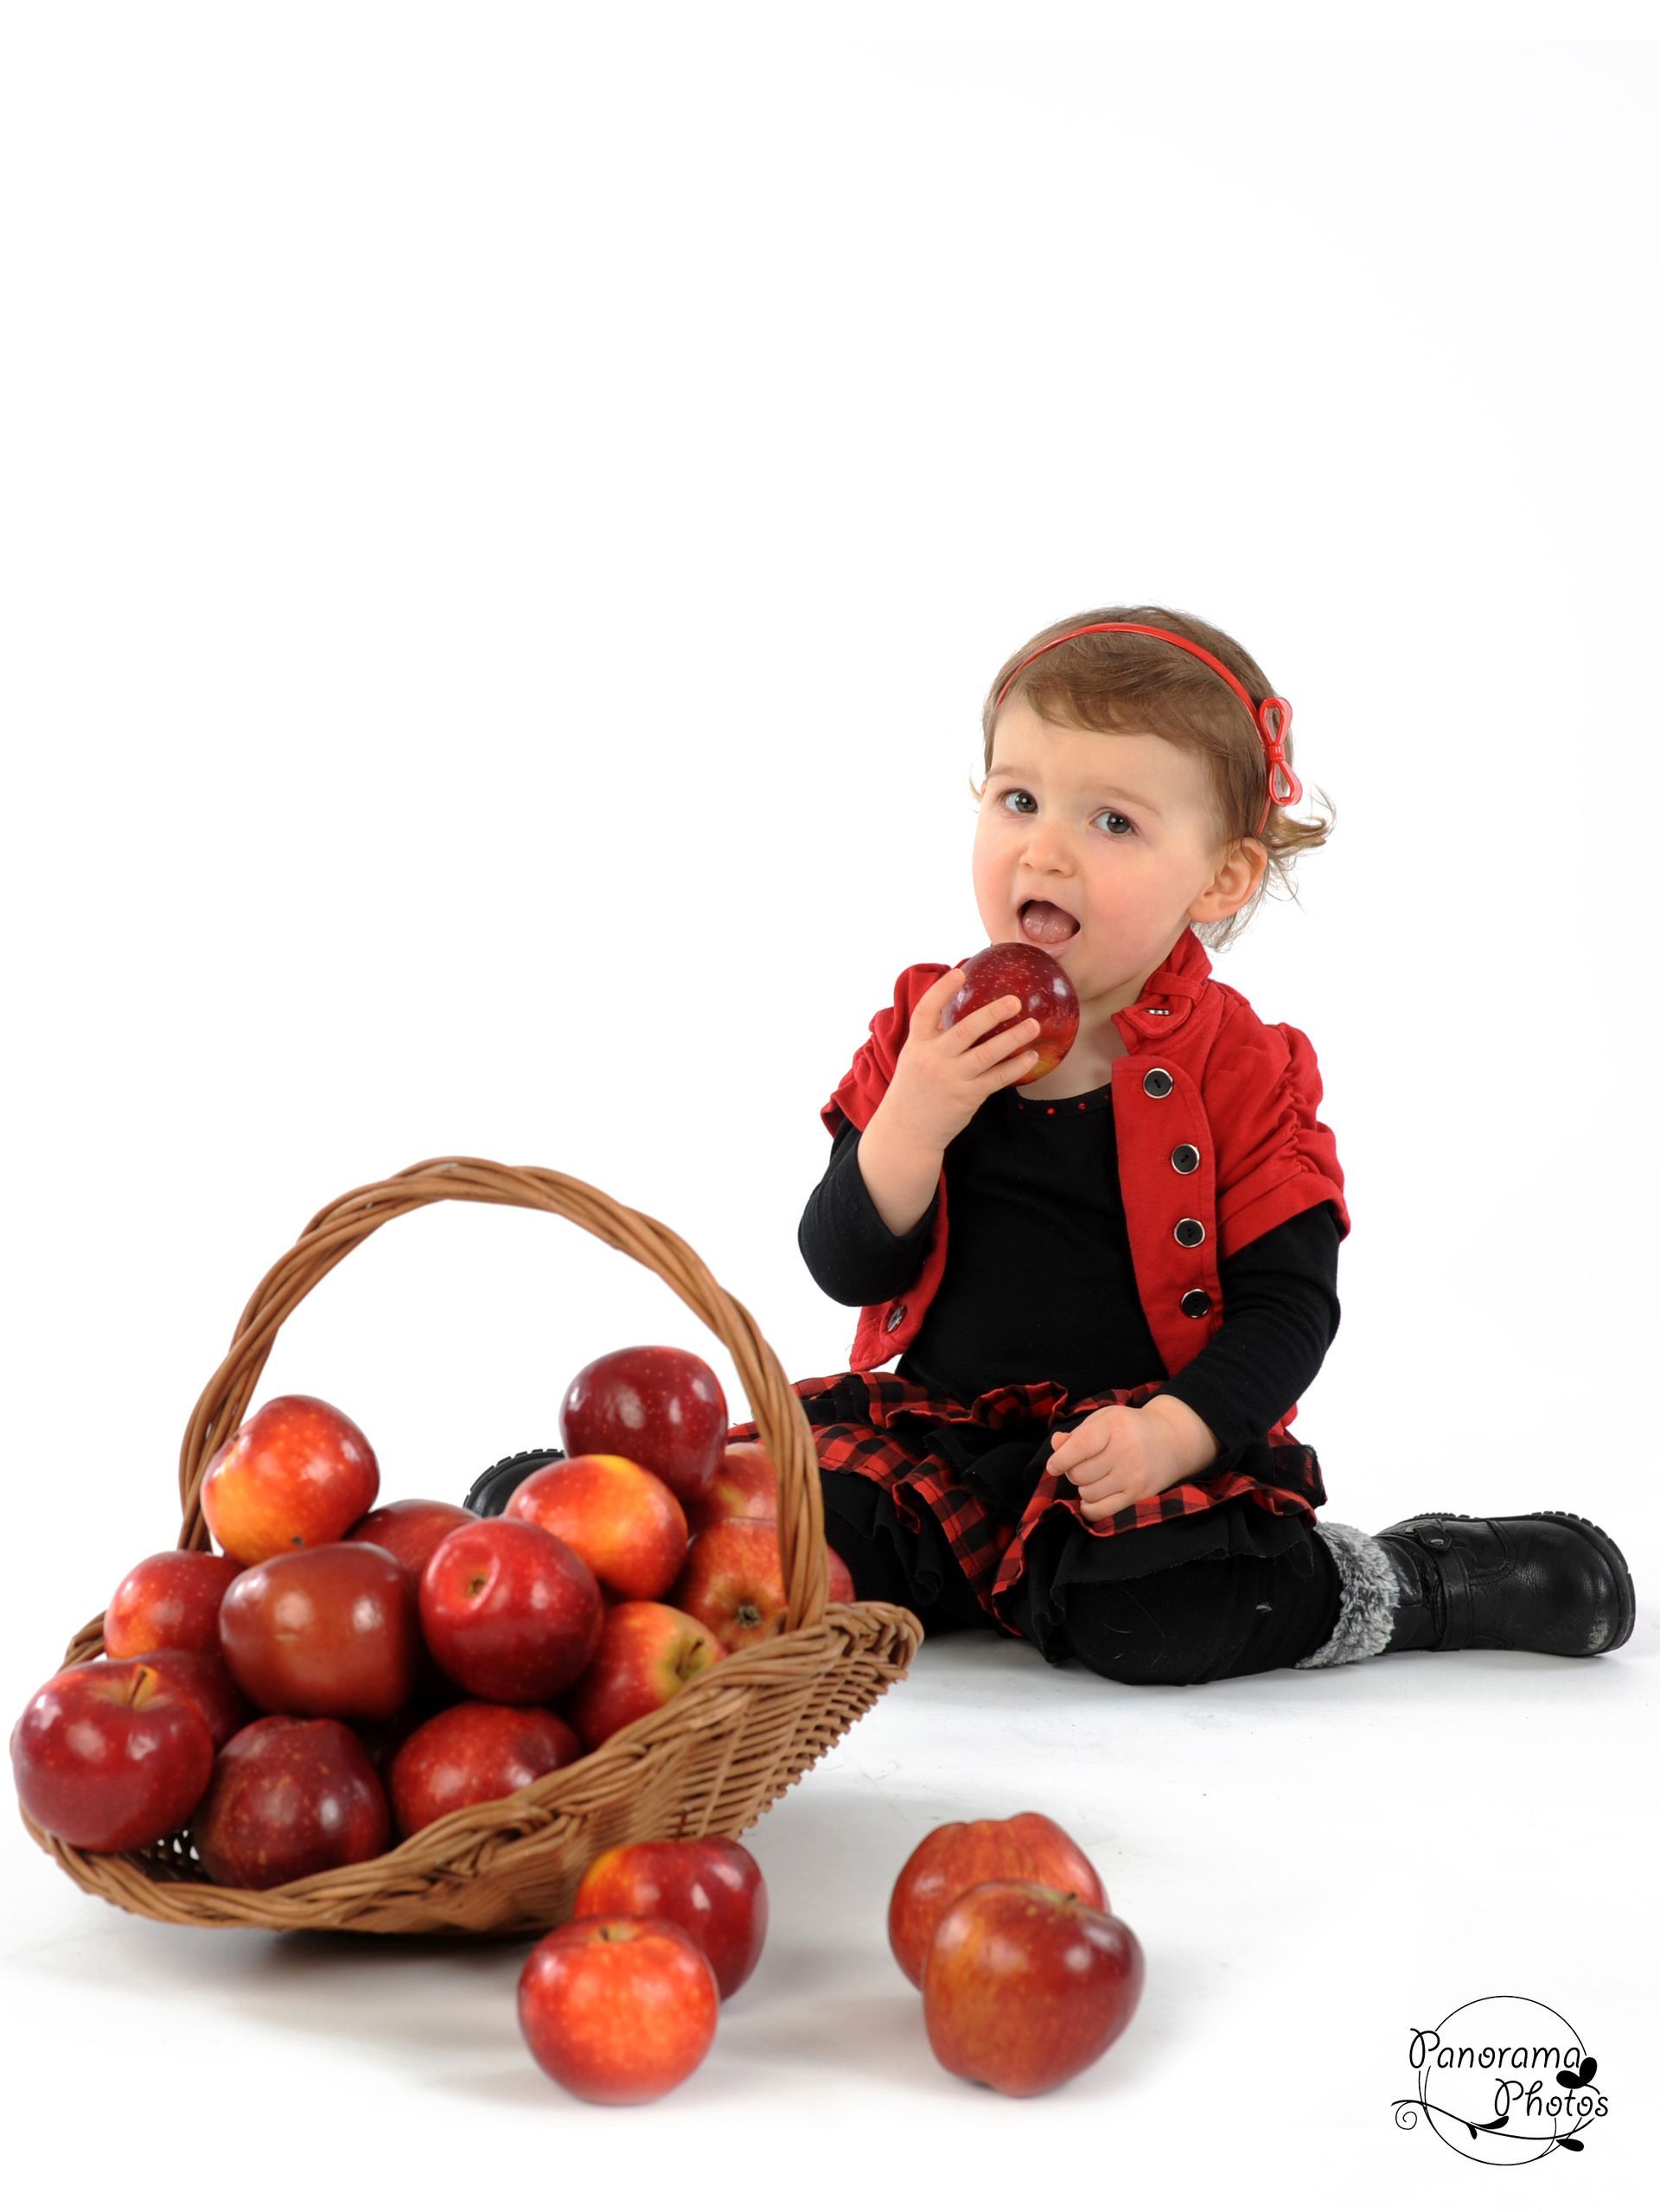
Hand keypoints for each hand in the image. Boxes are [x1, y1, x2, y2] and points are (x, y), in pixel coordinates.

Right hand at [881, 967, 1040, 1153]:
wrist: (906, 1130)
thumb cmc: (915, 1087)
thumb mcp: (915, 1056)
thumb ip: (935, 1035)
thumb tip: (964, 1008)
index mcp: (917, 1044)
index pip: (926, 1011)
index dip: (942, 990)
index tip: (960, 973)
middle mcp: (933, 1059)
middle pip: (965, 1030)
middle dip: (992, 1013)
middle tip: (1015, 1000)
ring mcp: (951, 1079)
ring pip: (987, 1054)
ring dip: (1013, 1038)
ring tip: (1034, 1025)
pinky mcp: (967, 1097)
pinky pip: (997, 1078)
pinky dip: (1016, 1066)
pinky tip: (1031, 1056)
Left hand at [1046, 1402, 1199, 1524]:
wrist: (1172, 1440)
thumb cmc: (1130, 1428)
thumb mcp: (1104, 1419)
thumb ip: (1078, 1433)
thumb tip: (1055, 1444)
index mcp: (1113, 1426)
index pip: (1079, 1446)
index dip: (1060, 1459)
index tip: (1054, 1466)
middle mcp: (1125, 1451)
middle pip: (1080, 1474)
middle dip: (1072, 1473)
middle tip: (1081, 1467)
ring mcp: (1133, 1475)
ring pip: (1088, 1493)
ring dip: (1083, 1488)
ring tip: (1093, 1477)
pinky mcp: (1139, 1494)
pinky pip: (1103, 1511)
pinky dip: (1090, 1508)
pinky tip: (1091, 1499)